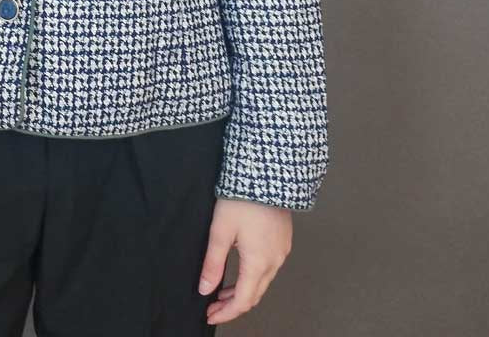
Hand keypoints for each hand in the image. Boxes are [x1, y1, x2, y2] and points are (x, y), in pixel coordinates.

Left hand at [197, 197, 292, 325]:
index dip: (226, 313)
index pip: (243, 301)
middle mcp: (275, 260)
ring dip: (244, 290)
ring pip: (263, 281)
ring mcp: (282, 250)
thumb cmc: (242, 198)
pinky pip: (269, 266)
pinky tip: (240, 270)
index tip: (210, 315)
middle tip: (213, 306)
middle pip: (255, 294)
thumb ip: (213, 263)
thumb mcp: (220, 231)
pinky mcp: (283, 239)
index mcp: (259, 263)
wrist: (267, 173)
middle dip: (233, 304)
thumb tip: (205, 289)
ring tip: (222, 291)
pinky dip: (254, 275)